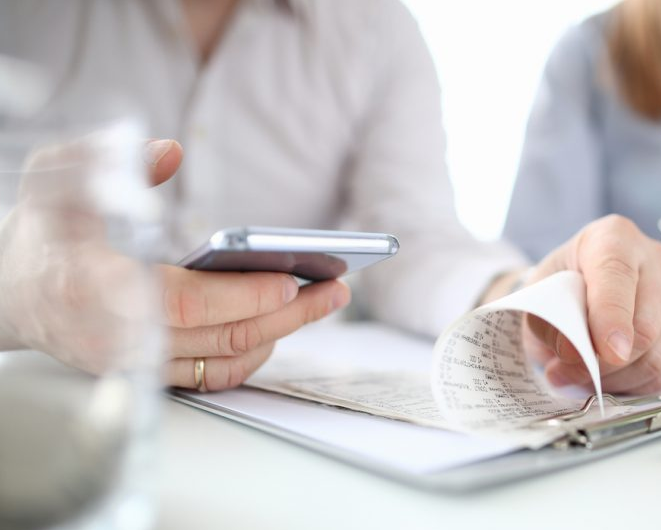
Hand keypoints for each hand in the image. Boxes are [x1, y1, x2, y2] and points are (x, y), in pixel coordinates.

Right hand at [0, 138, 349, 389]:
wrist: (12, 291)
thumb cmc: (44, 232)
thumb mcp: (59, 179)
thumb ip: (112, 162)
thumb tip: (170, 150)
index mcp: (97, 289)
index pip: (187, 304)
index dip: (244, 295)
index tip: (292, 278)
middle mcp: (120, 340)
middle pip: (222, 338)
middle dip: (288, 315)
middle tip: (335, 291)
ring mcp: (136, 366)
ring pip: (225, 361)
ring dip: (282, 335)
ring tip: (322, 303)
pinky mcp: (150, 375)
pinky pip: (213, 374)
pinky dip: (254, 351)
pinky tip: (284, 324)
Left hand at [491, 215, 660, 394]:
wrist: (574, 288)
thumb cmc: (558, 287)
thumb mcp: (539, 295)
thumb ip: (549, 319)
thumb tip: (574, 353)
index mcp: (615, 238)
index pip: (618, 276)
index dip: (611, 316)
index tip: (604, 351)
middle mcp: (654, 261)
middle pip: (646, 327)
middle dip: (604, 362)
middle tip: (564, 370)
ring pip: (656, 356)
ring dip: (613, 378)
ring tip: (579, 374)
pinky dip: (630, 385)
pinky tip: (605, 376)